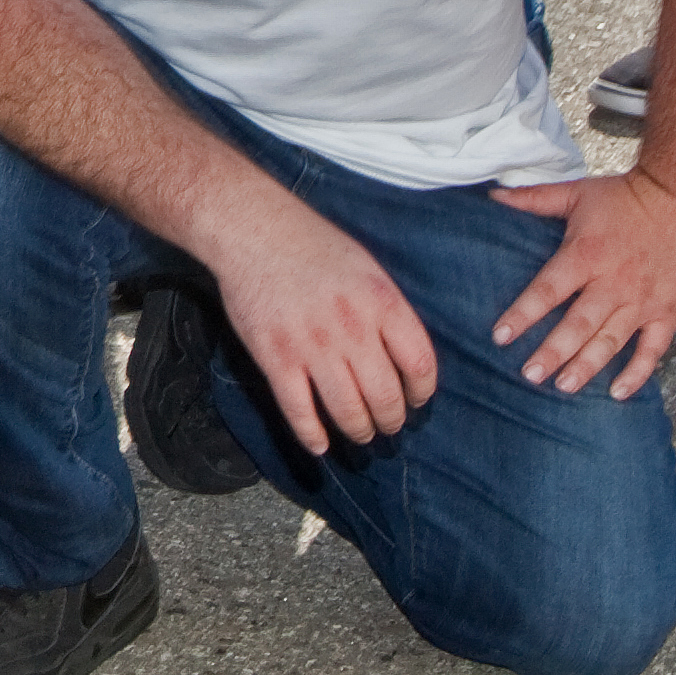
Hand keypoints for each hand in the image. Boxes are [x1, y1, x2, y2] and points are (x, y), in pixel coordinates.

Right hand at [203, 197, 435, 450]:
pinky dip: (312, 436)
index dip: (422, 392)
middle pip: (386, 398)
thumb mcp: (368, 269)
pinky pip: (300, 412)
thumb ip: (389, 312)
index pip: (420, 366)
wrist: (254, 230)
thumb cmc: (314, 246)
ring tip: (359, 433)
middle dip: (391, 421)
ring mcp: (312, 347)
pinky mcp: (276, 359)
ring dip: (359, 431)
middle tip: (387, 425)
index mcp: (382, 303)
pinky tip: (319, 444)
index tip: (416, 400)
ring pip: (348, 412)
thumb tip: (406, 360)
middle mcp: (352, 329)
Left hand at [482, 165, 675, 398]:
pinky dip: (636, 374)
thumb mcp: (576, 193)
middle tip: (530, 375)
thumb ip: (533, 199)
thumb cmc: (627, 196)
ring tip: (564, 386)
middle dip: (552, 352)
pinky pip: (652, 350)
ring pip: (611, 341)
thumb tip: (493, 197)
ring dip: (587, 367)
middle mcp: (613, 283)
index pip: (548, 290)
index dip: (523, 314)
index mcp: (586, 254)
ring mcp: (643, 301)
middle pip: (578, 325)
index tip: (501, 336)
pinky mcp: (669, 312)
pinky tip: (617, 392)